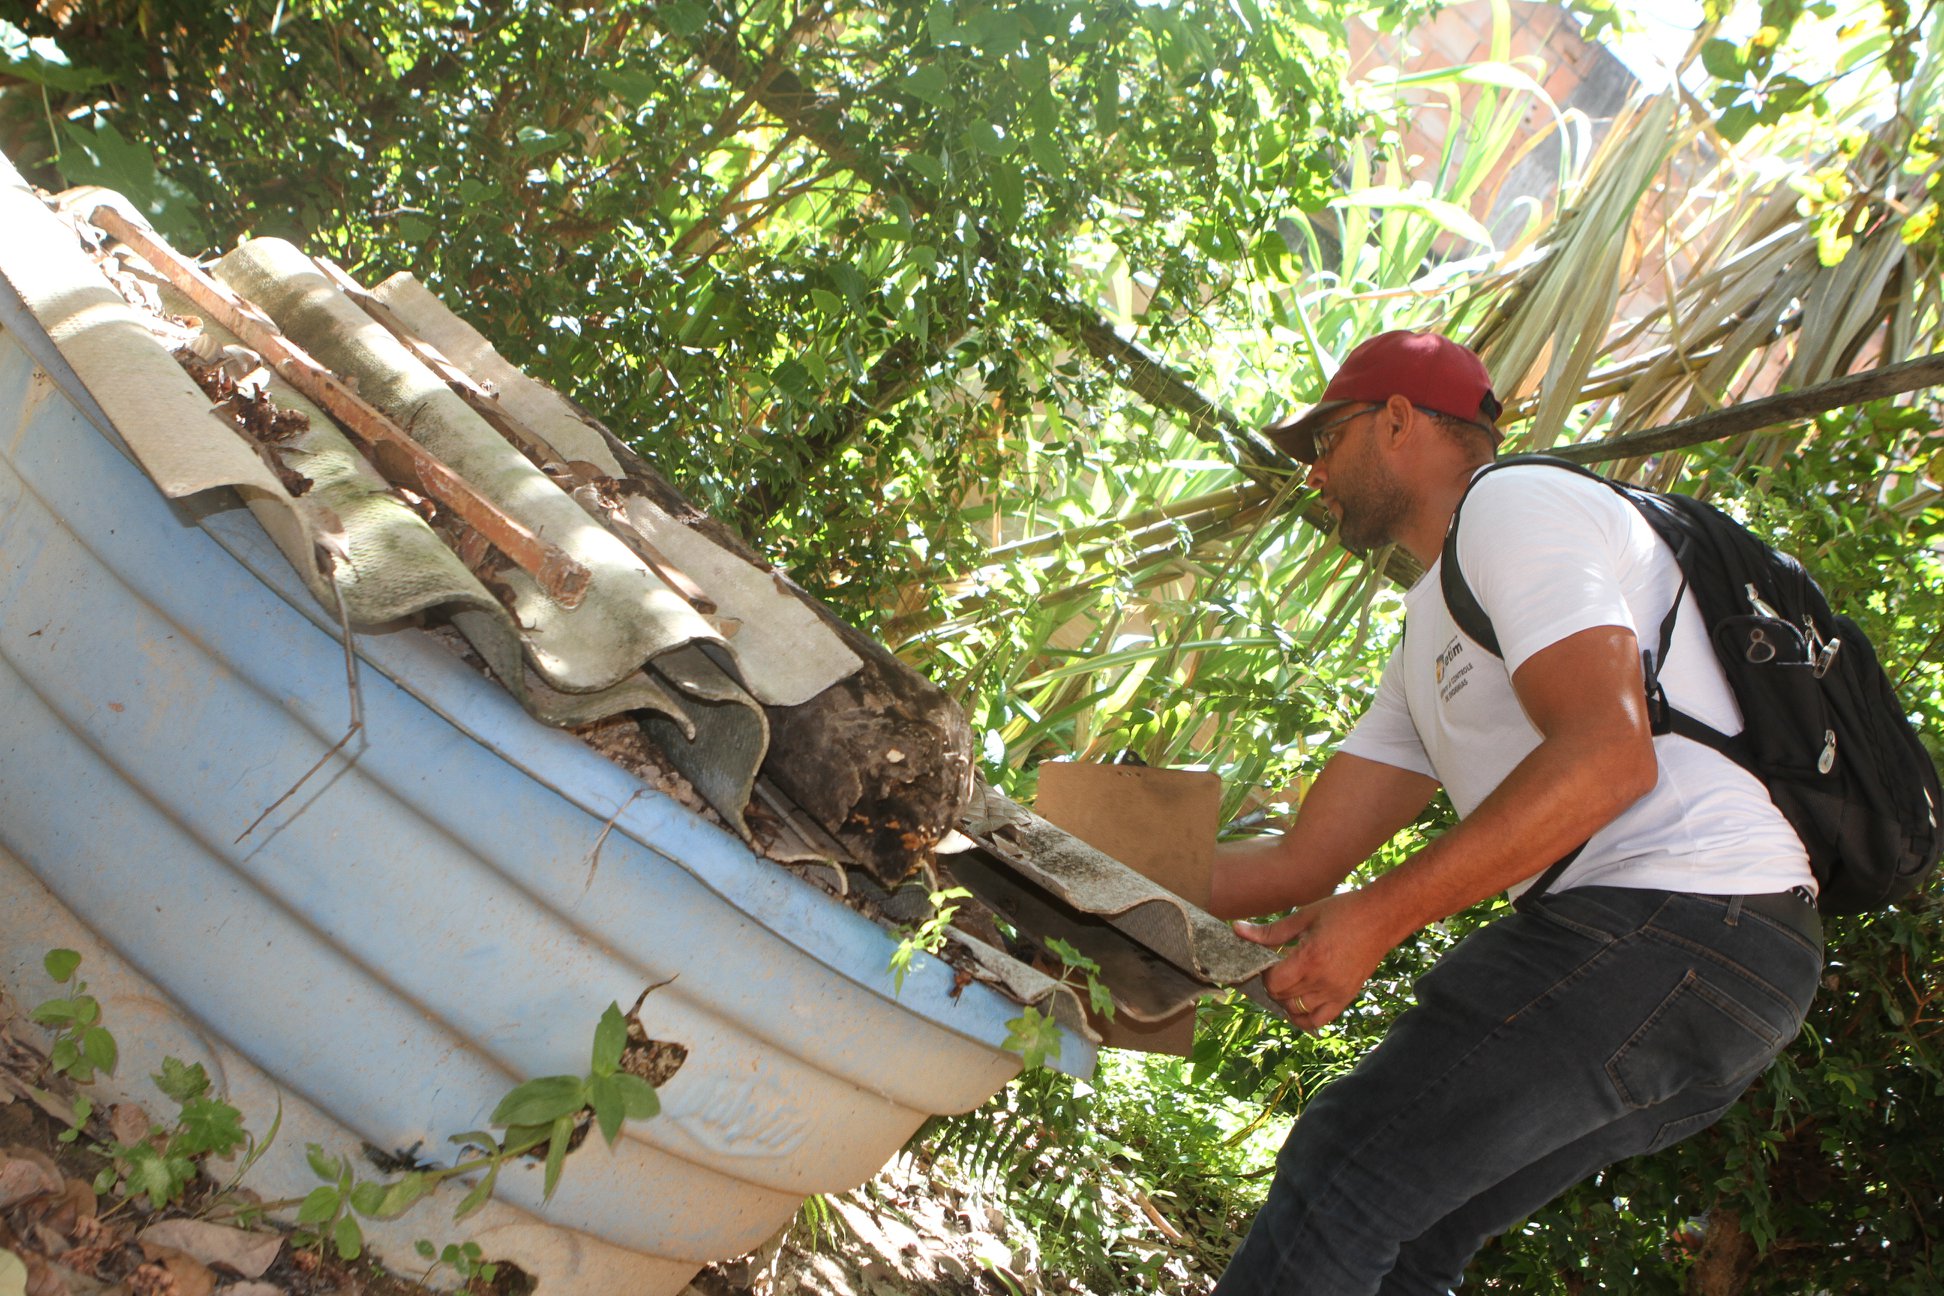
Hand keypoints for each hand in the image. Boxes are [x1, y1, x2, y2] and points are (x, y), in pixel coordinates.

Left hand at [1234, 890, 1403, 1029]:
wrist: (1382, 918)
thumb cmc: (1343, 912)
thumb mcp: (1304, 916)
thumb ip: (1270, 931)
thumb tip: (1237, 929)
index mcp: (1310, 958)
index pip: (1273, 983)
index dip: (1264, 973)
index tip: (1269, 960)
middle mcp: (1323, 981)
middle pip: (1282, 998)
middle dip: (1273, 985)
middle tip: (1277, 968)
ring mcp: (1336, 992)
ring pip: (1297, 1012)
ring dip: (1286, 1000)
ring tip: (1290, 981)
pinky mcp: (1346, 997)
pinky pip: (1318, 1021)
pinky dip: (1304, 1018)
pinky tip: (1300, 1002)